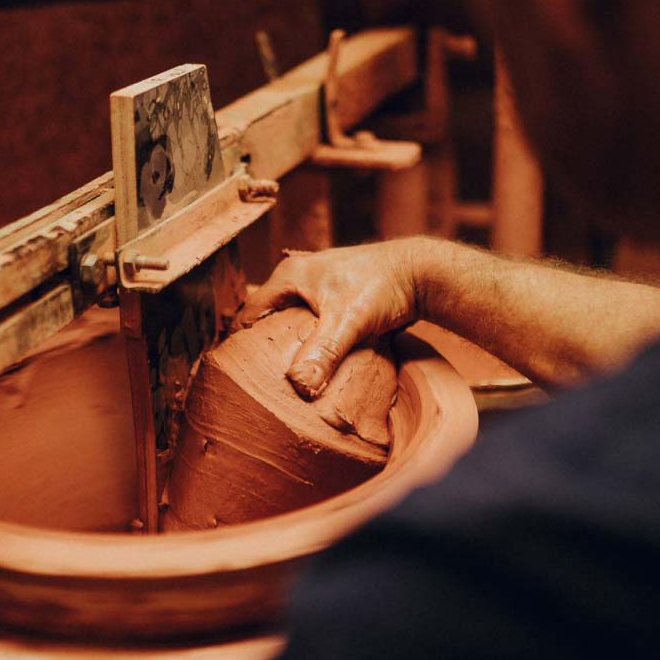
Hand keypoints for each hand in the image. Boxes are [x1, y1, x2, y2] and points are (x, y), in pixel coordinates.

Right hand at [236, 241, 419, 398]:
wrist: (422, 274)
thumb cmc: (383, 286)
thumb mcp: (349, 322)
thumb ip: (323, 353)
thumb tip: (299, 386)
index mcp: (289, 277)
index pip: (249, 313)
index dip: (241, 343)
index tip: (237, 373)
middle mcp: (299, 281)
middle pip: (269, 321)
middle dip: (265, 348)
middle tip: (261, 382)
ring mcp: (318, 291)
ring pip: (292, 326)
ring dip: (291, 349)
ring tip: (287, 381)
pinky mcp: (337, 304)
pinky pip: (314, 329)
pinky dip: (312, 347)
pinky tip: (316, 369)